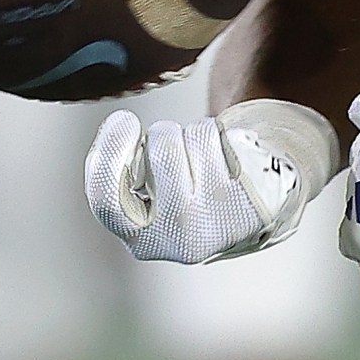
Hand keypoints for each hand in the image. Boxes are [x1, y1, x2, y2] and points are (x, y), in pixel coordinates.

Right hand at [85, 96, 338, 263]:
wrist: (247, 213)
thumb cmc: (188, 198)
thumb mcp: (148, 201)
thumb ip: (123, 178)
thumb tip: (118, 133)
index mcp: (142, 240)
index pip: (107, 198)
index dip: (108, 152)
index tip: (122, 120)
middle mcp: (180, 236)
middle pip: (161, 150)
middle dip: (164, 132)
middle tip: (174, 146)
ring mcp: (219, 219)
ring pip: (196, 136)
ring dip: (196, 131)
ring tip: (203, 156)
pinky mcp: (252, 198)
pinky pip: (230, 139)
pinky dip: (225, 136)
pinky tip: (228, 158)